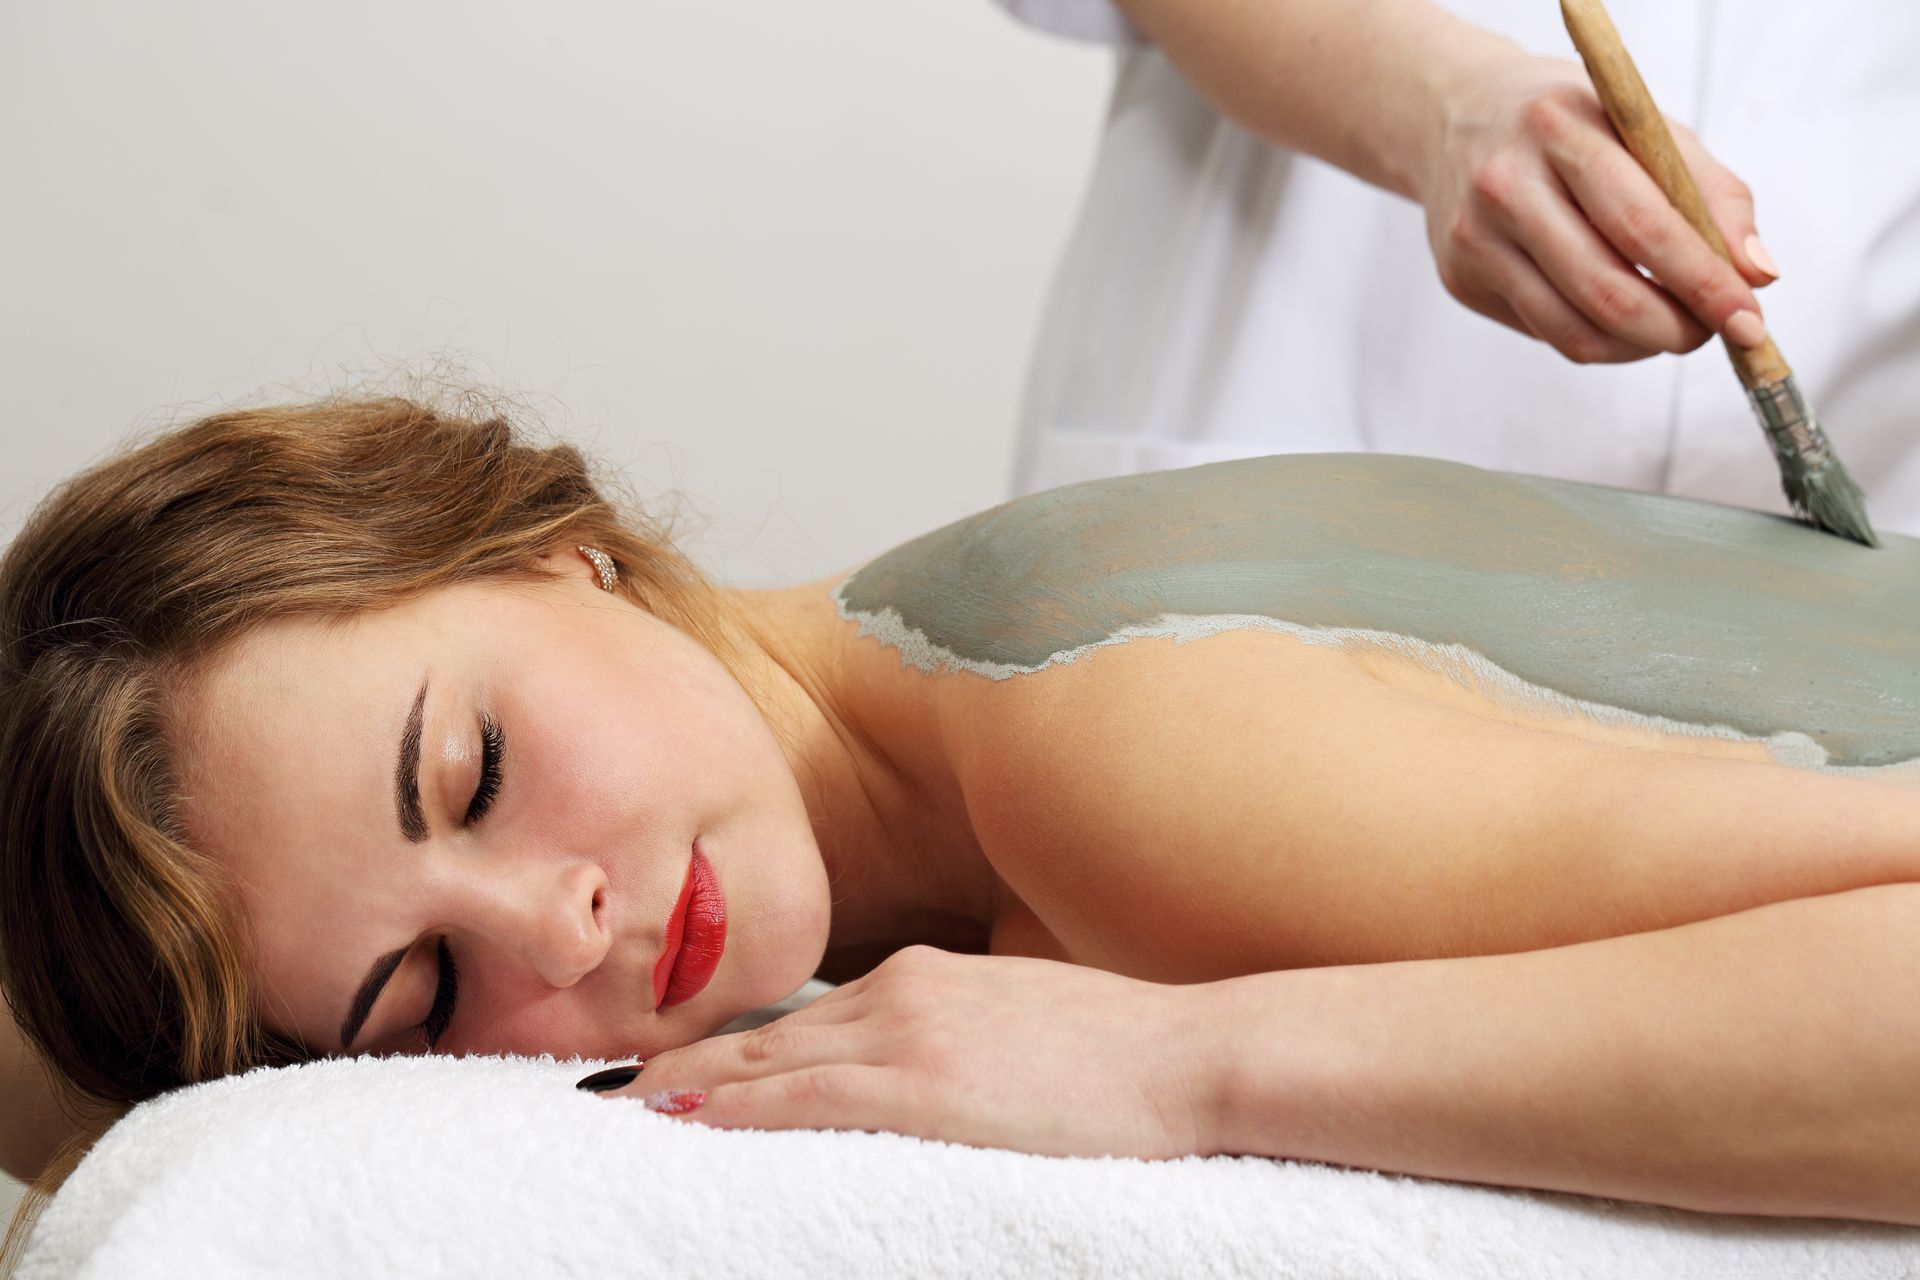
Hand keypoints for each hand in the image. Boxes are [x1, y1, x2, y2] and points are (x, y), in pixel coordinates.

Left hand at [585, 945, 1219, 1158]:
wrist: (1189, 1055)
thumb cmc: (1122, 1052)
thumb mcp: (1021, 1024)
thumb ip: (954, 1037)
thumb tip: (918, 1078)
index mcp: (924, 978)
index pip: (802, 1015)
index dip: (730, 1042)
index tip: (671, 1064)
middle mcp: (902, 990)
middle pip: (769, 1030)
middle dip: (685, 1061)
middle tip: (607, 1085)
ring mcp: (911, 1032)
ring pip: (771, 1057)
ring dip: (689, 1084)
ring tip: (620, 1106)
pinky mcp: (926, 1082)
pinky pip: (806, 1093)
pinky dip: (738, 1103)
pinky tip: (685, 1116)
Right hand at [1416, 50, 1776, 363]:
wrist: (1455, 117)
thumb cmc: (1567, 123)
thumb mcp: (1643, 127)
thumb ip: (1710, 193)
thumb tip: (1756, 274)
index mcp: (1560, 130)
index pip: (1643, 226)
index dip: (1704, 283)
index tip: (1748, 318)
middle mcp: (1505, 186)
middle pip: (1606, 292)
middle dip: (1675, 328)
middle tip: (1711, 333)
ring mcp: (1474, 240)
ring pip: (1573, 331)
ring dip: (1639, 346)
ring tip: (1670, 329)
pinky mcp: (1461, 281)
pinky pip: (1546, 332)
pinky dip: (1597, 337)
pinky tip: (1615, 315)